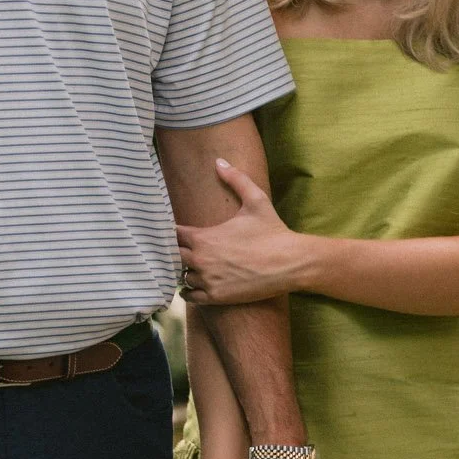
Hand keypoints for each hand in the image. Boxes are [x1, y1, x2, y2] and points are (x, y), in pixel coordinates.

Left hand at [177, 159, 310, 306]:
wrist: (290, 263)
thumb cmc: (272, 231)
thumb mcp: (255, 200)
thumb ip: (235, 178)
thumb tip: (219, 161)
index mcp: (203, 237)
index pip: (171, 234)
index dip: (168, 232)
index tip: (173, 231)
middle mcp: (200, 259)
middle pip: (171, 256)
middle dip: (173, 252)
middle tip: (180, 249)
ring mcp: (207, 280)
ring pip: (180, 277)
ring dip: (183, 271)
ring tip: (189, 266)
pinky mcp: (216, 297)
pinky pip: (189, 296)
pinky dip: (189, 291)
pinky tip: (194, 285)